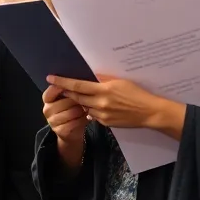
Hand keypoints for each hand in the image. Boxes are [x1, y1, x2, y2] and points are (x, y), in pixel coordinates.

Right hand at [42, 85, 87, 171]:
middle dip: (78, 99)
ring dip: (82, 110)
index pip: (52, 90)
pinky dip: (83, 119)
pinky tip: (86, 117)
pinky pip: (75, 122)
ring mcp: (52, 121)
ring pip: (72, 112)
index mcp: (47, 98)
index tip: (74, 85)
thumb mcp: (69, 98)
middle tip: (87, 98)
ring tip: (87, 108)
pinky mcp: (60, 131)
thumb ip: (70, 88)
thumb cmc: (72, 109)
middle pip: (66, 100)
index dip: (63, 86)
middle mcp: (47, 109)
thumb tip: (80, 77)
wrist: (71, 132)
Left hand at [48, 75, 176, 132]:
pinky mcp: (106, 123)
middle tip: (60, 87)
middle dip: (68, 92)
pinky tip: (96, 106)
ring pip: (84, 107)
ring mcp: (102, 115)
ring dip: (81, 102)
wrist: (149, 112)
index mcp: (103, 90)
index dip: (63, 82)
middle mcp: (100, 103)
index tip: (51, 78)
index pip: (77, 85)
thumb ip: (104, 79)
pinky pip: (93, 116)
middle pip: (77, 97)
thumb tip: (92, 76)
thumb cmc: (137, 93)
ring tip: (82, 96)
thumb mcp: (121, 81)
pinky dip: (91, 110)